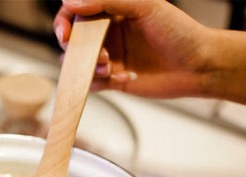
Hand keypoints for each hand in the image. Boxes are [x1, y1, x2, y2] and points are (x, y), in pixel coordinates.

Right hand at [54, 0, 211, 97]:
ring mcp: (111, 58)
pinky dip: (103, 83)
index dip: (65, 22)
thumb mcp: (145, 6)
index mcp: (113, 12)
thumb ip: (108, 1)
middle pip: (74, 42)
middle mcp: (109, 34)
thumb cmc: (179, 32)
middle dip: (79, 50)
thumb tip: (72, 1)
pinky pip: (95, 84)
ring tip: (110, 68)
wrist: (197, 66)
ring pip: (81, 65)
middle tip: (100, 54)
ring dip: (91, 69)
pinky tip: (127, 77)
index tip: (65, 34)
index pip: (77, 13)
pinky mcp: (115, 80)